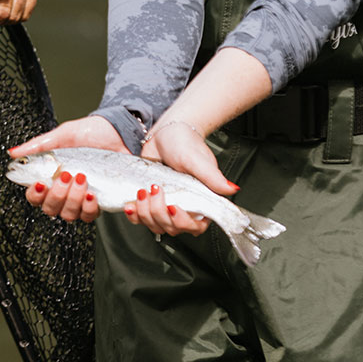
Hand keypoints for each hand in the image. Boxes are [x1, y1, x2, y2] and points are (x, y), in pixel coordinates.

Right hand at [9, 116, 125, 222]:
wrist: (119, 132)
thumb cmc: (90, 132)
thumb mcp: (62, 135)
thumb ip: (38, 146)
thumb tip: (13, 153)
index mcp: (50, 176)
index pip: (35, 196)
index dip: (35, 195)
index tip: (41, 183)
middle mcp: (64, 191)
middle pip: (50, 209)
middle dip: (57, 195)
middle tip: (67, 175)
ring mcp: (80, 198)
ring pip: (69, 215)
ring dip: (73, 200)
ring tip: (82, 179)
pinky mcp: (99, 202)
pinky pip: (89, 215)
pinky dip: (89, 207)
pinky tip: (92, 193)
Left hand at [126, 119, 236, 237]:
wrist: (165, 133)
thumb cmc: (185, 143)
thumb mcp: (197, 160)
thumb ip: (213, 177)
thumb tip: (232, 189)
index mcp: (201, 202)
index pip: (195, 227)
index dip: (182, 222)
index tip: (173, 207)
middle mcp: (185, 207)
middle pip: (171, 228)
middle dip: (159, 213)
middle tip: (155, 189)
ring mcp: (165, 206)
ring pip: (155, 226)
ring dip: (145, 213)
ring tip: (142, 191)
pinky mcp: (150, 202)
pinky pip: (141, 218)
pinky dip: (134, 214)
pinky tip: (130, 205)